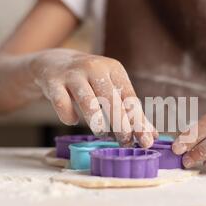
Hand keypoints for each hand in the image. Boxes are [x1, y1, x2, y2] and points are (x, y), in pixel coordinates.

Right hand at [28, 49, 157, 146]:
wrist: (54, 63)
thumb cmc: (90, 82)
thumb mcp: (111, 89)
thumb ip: (130, 112)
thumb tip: (151, 137)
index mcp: (113, 68)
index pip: (130, 97)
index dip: (138, 121)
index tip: (145, 141)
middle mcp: (95, 67)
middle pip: (111, 100)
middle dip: (121, 125)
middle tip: (125, 142)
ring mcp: (73, 74)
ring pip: (88, 102)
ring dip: (97, 122)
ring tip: (101, 134)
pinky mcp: (53, 83)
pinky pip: (62, 104)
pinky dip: (69, 116)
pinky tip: (72, 121)